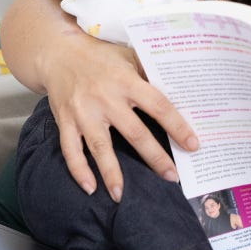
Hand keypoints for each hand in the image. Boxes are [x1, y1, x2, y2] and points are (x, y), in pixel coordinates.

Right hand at [40, 33, 199, 201]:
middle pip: (134, 133)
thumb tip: (183, 92)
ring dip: (111, 173)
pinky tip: (90, 188)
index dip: (177, 126)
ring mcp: (83, 112)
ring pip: (100, 147)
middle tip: (171, 177)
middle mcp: (105, 98)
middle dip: (155, 157)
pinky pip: (71, 150)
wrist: (58, 54)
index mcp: (126, 81)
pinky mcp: (65, 121)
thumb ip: (150, 74)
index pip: (158, 106)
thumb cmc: (101, 56)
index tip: (192, 145)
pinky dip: (78, 170)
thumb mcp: (128, 56)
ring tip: (121, 195)